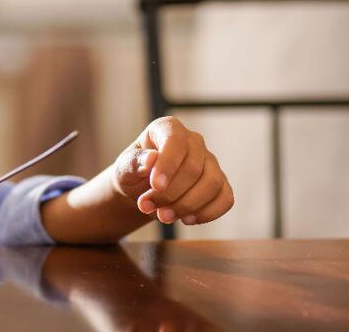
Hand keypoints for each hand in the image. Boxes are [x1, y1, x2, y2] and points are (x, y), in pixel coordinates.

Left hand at [112, 116, 232, 225]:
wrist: (141, 191)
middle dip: (171, 193)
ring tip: (164, 216)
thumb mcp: (123, 168)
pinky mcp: (220, 184)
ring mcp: (210, 162)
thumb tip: (150, 159)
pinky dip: (208, 213)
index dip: (168, 164)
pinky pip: (225, 199)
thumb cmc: (133, 173)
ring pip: (212, 183)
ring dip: (188, 205)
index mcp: (169, 128)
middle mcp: (194, 141)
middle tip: (148, 207)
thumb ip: (133, 162)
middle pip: (194, 167)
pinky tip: (187, 219)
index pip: (175, 140)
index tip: (155, 185)